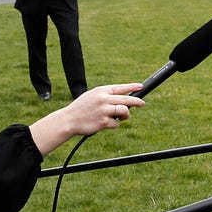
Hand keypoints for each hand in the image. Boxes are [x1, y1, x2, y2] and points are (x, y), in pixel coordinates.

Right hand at [27, 83, 144, 152]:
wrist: (69, 120)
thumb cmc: (81, 108)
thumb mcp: (92, 96)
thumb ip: (105, 96)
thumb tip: (122, 99)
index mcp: (101, 91)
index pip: (120, 87)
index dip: (132, 87)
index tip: (140, 87)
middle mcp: (103, 99)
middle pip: (126, 100)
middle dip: (136, 102)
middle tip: (142, 104)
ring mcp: (104, 110)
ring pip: (124, 111)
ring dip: (124, 116)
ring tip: (120, 118)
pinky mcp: (104, 122)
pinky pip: (116, 124)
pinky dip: (114, 125)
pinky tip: (105, 124)